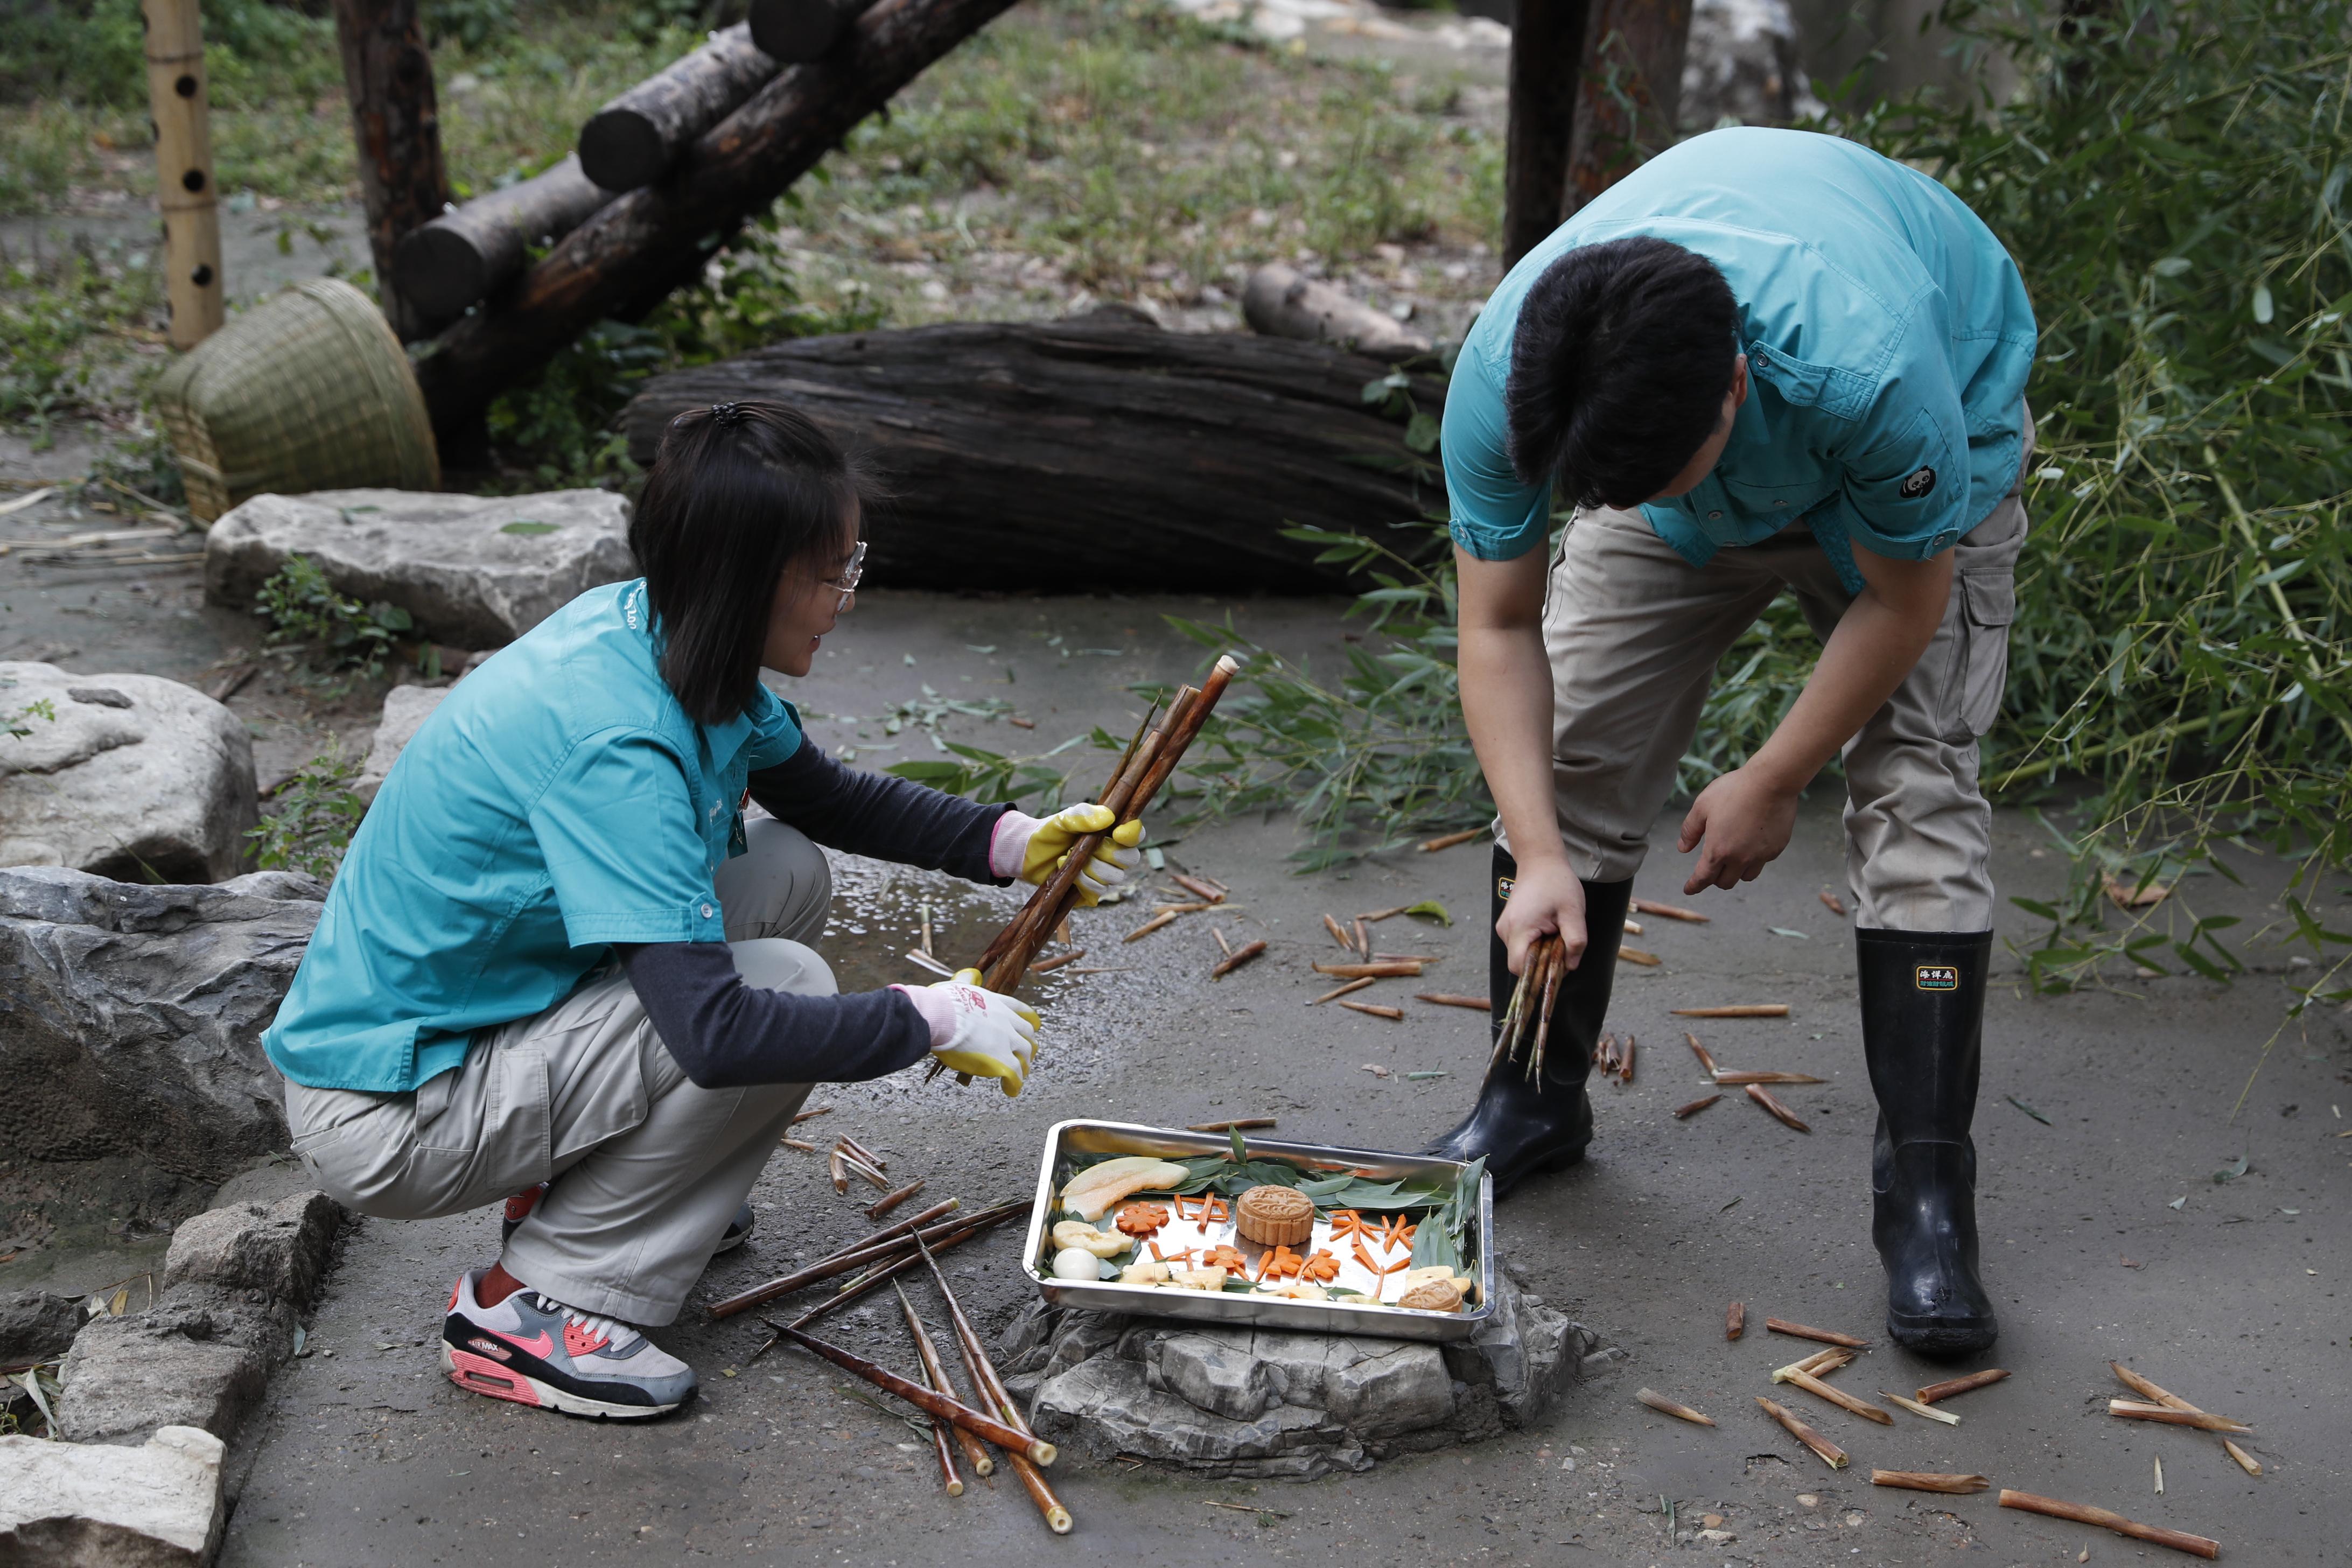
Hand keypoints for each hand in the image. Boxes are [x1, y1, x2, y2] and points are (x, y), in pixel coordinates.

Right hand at [909, 969, 1039, 1097]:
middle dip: (1029, 1045)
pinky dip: (1015, 1084)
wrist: (941, 1016)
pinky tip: (1011, 1090)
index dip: (1029, 1020)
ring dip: (1024, 1065)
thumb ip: (967, 982)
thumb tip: (968, 976)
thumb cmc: (943, 1002)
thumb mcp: (960, 985)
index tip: (1035, 1026)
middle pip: (1027, 1034)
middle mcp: (1007, 1021)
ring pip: (1025, 1055)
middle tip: (1026, 1055)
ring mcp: (1007, 1040)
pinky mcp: (1001, 1060)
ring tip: (1020, 1075)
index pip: (1021, 1010)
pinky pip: (1014, 1075)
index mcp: (997, 1003)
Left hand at [992, 802, 1144, 906]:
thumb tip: (1108, 817)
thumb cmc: (1051, 832)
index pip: (1136, 834)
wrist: (1029, 853)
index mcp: (1111, 833)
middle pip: (1131, 859)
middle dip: (1109, 854)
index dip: (1133, 834)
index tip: (1117, 833)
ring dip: (1090, 868)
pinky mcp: (1091, 892)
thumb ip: (1082, 814)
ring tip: (1068, 858)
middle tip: (1087, 848)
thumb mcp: (1063, 818)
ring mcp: (1104, 875)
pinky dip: (1082, 882)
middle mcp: (1113, 855)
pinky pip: (1099, 891)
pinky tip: (1067, 872)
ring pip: (1115, 877)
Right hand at [1496, 856, 1587, 975]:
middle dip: (1543, 962)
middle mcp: (1505, 930)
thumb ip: (1576, 942)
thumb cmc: (1557, 883)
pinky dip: (1536, 944)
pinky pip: (1521, 944)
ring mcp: (1504, 927)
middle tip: (1562, 947)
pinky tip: (1548, 930)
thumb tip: (1570, 966)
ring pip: (1522, 954)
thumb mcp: (1573, 912)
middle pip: (1521, 963)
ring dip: (1541, 952)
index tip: (1558, 966)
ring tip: (1556, 933)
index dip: (1539, 973)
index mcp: (1519, 928)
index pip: (1520, 968)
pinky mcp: (1508, 924)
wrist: (1540, 861)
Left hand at [1677, 765, 1800, 892]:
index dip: (1694, 886)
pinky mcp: (1776, 849)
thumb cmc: (1734, 791)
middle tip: (1711, 868)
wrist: (1771, 782)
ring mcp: (1760, 856)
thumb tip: (1683, 848)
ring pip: (1746, 877)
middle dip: (1715, 879)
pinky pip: (1762, 862)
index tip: (1689, 889)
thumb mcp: (1702, 806)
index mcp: (1718, 850)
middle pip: (1725, 882)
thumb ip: (1689, 830)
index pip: (1703, 878)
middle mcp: (1740, 859)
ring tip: (1732, 858)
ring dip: (1736, 873)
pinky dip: (1754, 860)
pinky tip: (1751, 844)